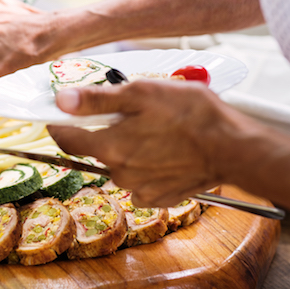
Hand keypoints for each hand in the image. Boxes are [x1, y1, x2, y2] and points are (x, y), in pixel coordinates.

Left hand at [47, 80, 249, 207]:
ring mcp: (139, 188)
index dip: (58, 124)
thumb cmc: (191, 115)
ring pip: (119, 164)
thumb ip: (98, 99)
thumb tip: (62, 101)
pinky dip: (145, 167)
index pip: (66, 138)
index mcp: (109, 146)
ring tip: (155, 131)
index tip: (57, 116)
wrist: (232, 148)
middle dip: (105, 132)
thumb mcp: (141, 93)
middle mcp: (119, 172)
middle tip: (130, 115)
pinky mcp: (158, 197)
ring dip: (127, 149)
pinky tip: (163, 153)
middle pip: (96, 149)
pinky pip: (139, 181)